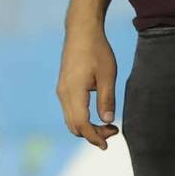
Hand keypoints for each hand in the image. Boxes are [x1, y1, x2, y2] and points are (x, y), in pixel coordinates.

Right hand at [57, 23, 119, 148]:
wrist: (81, 31)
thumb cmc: (97, 50)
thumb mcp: (108, 75)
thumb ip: (106, 99)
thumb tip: (107, 121)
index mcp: (74, 91)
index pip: (81, 124)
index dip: (94, 137)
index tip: (108, 144)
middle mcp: (63, 93)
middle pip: (74, 126)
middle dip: (92, 134)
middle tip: (113, 131)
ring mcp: (61, 90)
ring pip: (70, 119)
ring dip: (87, 127)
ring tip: (107, 124)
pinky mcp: (63, 87)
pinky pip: (69, 110)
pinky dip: (82, 118)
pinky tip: (96, 114)